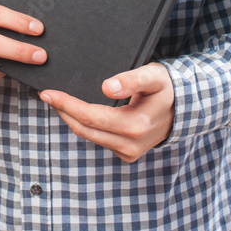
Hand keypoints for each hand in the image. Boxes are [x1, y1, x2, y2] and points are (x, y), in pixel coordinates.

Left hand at [40, 62, 174, 162]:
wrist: (184, 107)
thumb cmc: (167, 87)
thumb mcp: (153, 76)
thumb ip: (132, 80)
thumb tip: (107, 87)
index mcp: (135, 126)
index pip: (90, 117)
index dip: (67, 105)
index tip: (48, 93)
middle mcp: (130, 145)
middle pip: (85, 130)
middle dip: (63, 111)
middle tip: (46, 94)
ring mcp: (128, 153)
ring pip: (89, 136)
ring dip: (71, 119)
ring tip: (57, 101)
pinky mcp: (127, 154)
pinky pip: (98, 139)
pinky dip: (84, 126)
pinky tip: (76, 112)